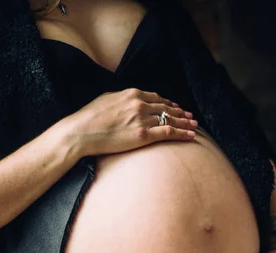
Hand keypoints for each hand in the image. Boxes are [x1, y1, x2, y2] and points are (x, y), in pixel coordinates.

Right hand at [69, 88, 198, 156]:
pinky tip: (190, 135)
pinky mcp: (143, 135)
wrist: (81, 132)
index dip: (168, 103)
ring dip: (184, 123)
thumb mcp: (106, 100)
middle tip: (190, 116)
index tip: (175, 107)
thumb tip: (128, 101)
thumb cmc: (89, 118)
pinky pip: (168, 133)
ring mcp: (142, 119)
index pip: (156, 98)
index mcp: (132, 94)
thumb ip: (122, 99)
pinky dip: (181, 133)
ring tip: (194, 126)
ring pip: (170, 120)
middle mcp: (140, 104)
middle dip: (180, 112)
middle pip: (166, 108)